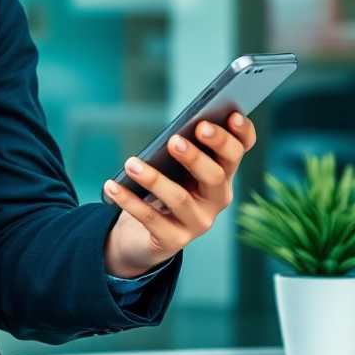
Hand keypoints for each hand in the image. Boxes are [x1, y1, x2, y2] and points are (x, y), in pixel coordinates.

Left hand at [102, 111, 257, 277]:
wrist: (144, 234)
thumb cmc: (163, 185)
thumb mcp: (173, 165)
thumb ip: (179, 146)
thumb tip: (174, 133)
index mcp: (221, 171)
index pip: (239, 151)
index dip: (242, 133)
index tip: (231, 115)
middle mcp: (216, 198)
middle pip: (216, 176)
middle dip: (197, 156)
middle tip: (175, 140)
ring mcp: (198, 222)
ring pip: (180, 199)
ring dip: (154, 180)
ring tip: (131, 163)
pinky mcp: (174, 240)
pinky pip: (150, 219)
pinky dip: (129, 201)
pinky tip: (112, 185)